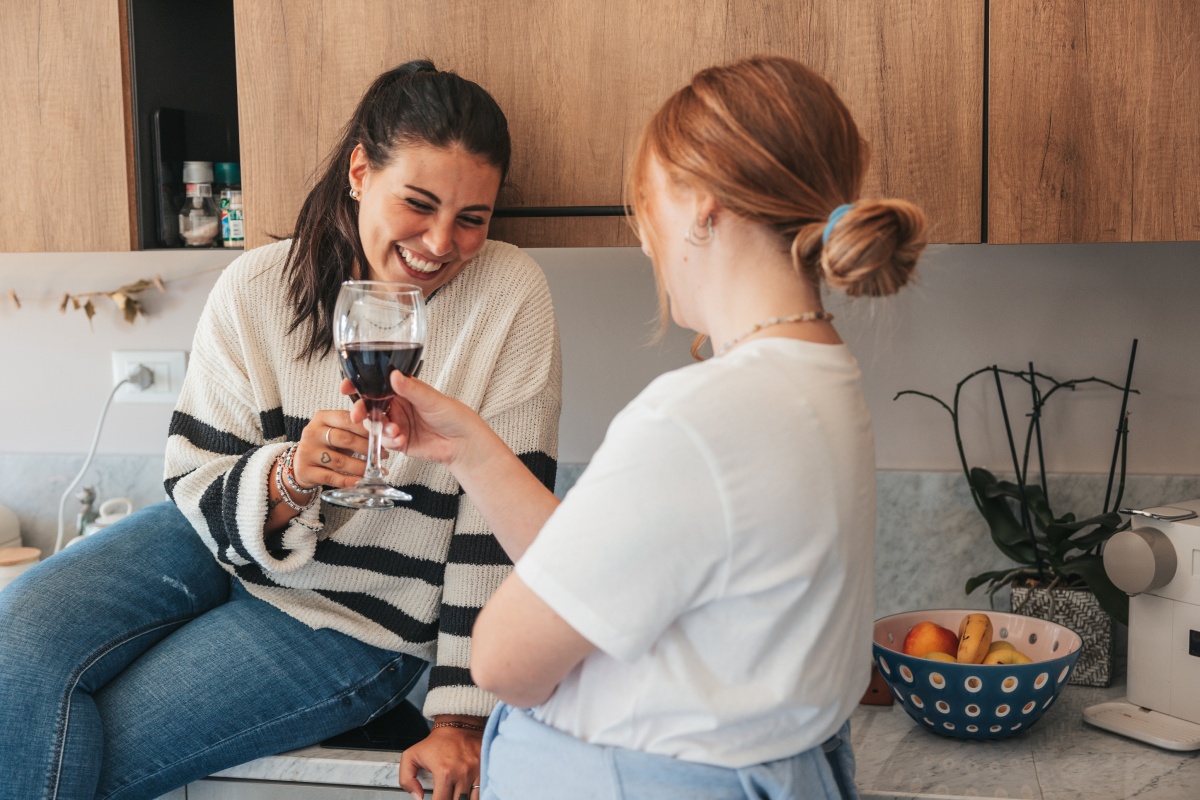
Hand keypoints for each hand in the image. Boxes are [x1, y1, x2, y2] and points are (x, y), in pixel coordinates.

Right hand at [293, 408, 377, 489]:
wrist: (301, 464)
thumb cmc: (327, 446)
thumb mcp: (338, 431)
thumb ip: (355, 428)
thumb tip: (385, 432)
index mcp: (322, 418)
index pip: (347, 419)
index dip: (367, 428)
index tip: (383, 436)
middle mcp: (312, 432)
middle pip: (345, 439)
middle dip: (368, 448)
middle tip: (384, 455)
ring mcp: (307, 452)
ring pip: (340, 461)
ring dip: (361, 467)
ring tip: (377, 470)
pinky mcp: (305, 471)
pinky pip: (331, 478)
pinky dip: (348, 481)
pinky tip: (360, 482)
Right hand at [342, 375, 485, 470]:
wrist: (463, 444)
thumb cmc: (454, 416)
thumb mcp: (432, 399)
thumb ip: (411, 389)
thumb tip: (394, 375)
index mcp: (404, 390)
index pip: (376, 384)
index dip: (359, 384)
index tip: (347, 387)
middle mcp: (398, 406)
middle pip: (370, 406)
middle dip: (361, 410)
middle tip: (358, 415)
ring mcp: (397, 424)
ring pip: (375, 425)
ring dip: (380, 428)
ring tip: (395, 431)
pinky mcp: (399, 442)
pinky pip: (385, 442)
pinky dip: (389, 441)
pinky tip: (401, 440)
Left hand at [397, 722, 483, 799]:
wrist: (459, 724)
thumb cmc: (437, 741)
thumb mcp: (411, 756)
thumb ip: (406, 779)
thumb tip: (417, 797)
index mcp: (444, 773)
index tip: (435, 799)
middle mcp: (462, 774)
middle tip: (445, 796)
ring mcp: (476, 772)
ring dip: (463, 799)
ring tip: (456, 795)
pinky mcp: (485, 769)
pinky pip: (483, 790)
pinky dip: (475, 795)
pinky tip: (468, 794)